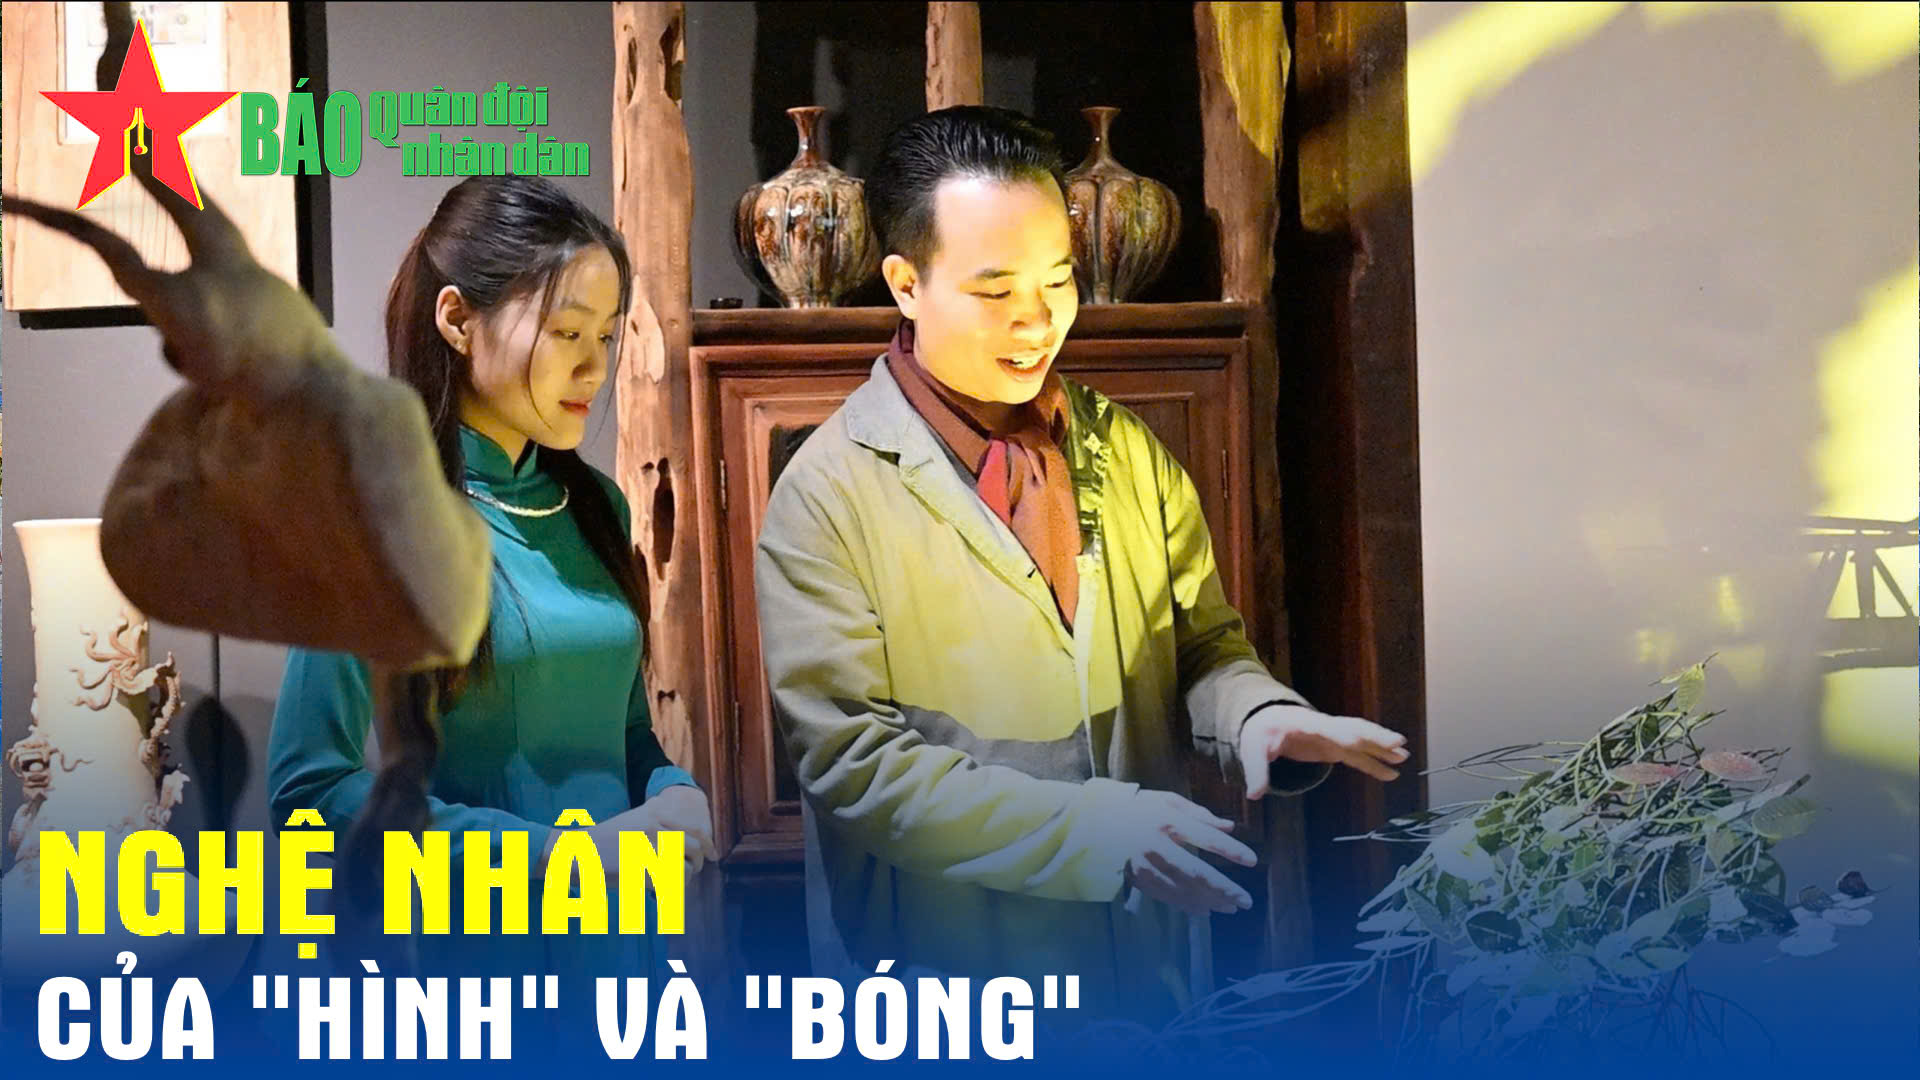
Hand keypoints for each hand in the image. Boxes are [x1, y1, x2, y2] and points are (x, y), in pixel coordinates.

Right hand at [536, 793, 712, 883]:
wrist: (578, 852)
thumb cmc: (607, 841)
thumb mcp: (632, 821)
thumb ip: (654, 820)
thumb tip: (678, 832)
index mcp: (655, 816)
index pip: (695, 830)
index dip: (708, 845)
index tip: (713, 855)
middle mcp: (655, 830)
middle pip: (694, 849)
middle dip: (698, 862)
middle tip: (696, 869)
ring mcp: (647, 849)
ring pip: (684, 868)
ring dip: (685, 877)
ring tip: (678, 881)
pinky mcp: (639, 870)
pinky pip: (667, 884)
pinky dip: (669, 889)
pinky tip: (663, 890)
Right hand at [1120, 790, 1257, 916]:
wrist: (1094, 823)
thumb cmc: (1137, 808)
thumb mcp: (1167, 802)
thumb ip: (1199, 815)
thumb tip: (1229, 826)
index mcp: (1166, 820)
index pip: (1205, 837)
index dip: (1230, 850)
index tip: (1253, 861)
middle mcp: (1156, 845)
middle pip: (1196, 872)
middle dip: (1224, 889)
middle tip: (1246, 901)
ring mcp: (1145, 866)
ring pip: (1183, 890)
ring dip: (1210, 902)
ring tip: (1231, 907)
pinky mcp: (1138, 880)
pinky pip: (1168, 897)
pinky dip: (1188, 906)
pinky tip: (1205, 910)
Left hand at [1240, 707, 1407, 796]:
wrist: (1266, 722)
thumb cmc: (1260, 733)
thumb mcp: (1252, 750)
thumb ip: (1256, 771)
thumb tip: (1254, 794)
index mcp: (1305, 724)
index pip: (1328, 727)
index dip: (1345, 733)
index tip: (1356, 740)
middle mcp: (1324, 727)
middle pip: (1353, 729)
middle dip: (1375, 736)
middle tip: (1398, 744)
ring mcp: (1332, 737)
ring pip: (1362, 740)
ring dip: (1382, 748)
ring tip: (1405, 757)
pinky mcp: (1335, 748)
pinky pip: (1359, 755)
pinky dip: (1375, 763)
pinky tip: (1392, 772)